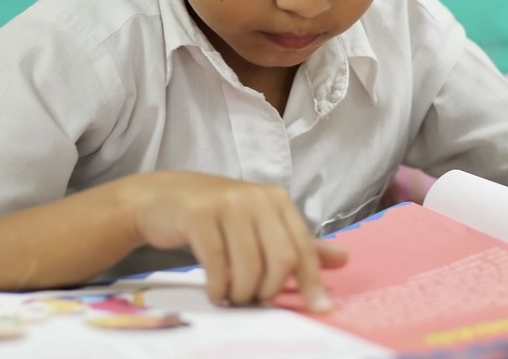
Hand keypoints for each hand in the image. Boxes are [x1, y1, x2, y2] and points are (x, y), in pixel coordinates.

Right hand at [123, 171, 347, 309]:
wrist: (164, 197)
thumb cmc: (219, 215)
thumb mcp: (262, 223)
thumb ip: (299, 243)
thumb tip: (343, 259)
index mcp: (277, 200)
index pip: (303, 247)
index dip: (313, 282)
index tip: (320, 310)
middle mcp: (256, 197)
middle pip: (281, 259)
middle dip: (271, 290)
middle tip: (256, 299)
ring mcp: (227, 203)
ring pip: (250, 266)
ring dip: (243, 293)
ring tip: (233, 296)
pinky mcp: (198, 215)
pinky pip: (217, 264)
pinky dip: (219, 288)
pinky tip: (216, 292)